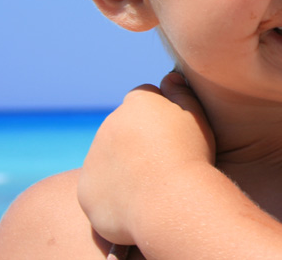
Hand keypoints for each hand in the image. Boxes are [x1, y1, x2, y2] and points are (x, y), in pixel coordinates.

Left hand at [78, 73, 214, 244]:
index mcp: (136, 104)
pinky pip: (100, 188)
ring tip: (152, 185)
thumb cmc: (190, 156)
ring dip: (123, 166)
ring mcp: (93, 158)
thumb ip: (181, 93)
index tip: (172, 132)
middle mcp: (109, 124)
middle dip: (137, 140)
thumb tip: (169, 77)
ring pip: (109, 158)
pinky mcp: (86, 189)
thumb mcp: (195, 116)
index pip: (143, 98)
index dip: (158, 113)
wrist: (170, 203)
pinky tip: (137, 202)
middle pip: (123, 128)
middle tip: (163, 161)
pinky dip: (114, 193)